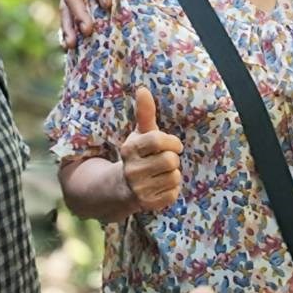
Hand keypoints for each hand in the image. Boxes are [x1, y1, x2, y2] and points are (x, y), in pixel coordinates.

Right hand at [120, 87, 183, 211]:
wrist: (118, 188)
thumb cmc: (136, 155)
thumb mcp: (139, 134)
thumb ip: (144, 113)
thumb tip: (143, 89)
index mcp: (129, 149)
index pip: (159, 140)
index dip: (172, 142)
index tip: (172, 145)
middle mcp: (132, 170)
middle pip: (171, 160)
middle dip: (172, 159)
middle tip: (163, 161)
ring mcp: (139, 189)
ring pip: (174, 177)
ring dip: (172, 174)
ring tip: (160, 174)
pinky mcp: (147, 204)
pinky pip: (173, 194)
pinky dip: (171, 190)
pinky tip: (159, 186)